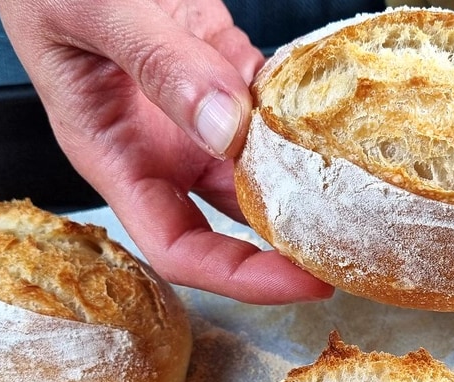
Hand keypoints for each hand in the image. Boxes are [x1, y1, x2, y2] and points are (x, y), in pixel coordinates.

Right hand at [0, 0, 333, 302]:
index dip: (240, 277)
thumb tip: (224, 127)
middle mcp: (160, 144)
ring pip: (262, 164)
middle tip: (356, 247)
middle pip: (233, 221)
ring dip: (308, 178)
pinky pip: (272, 101)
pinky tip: (337, 111)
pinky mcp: (221, 61)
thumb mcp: (92, 12)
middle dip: (291, 243)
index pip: (179, 247)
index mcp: (114, 154)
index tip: (301, 283)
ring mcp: (193, 107)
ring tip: (360, 190)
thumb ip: (157, 65)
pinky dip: (304, 108)